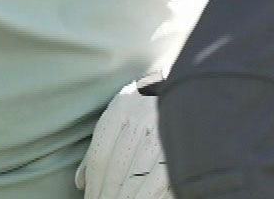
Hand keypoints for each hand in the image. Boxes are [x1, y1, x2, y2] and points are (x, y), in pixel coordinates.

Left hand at [76, 73, 173, 198]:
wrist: (191, 85)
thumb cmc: (148, 106)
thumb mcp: (121, 114)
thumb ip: (100, 146)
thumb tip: (81, 183)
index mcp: (122, 109)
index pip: (101, 157)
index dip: (94, 185)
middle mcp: (142, 118)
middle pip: (118, 170)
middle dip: (108, 195)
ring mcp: (165, 131)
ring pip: (139, 177)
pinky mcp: (184, 145)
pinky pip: (163, 179)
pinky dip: (151, 196)